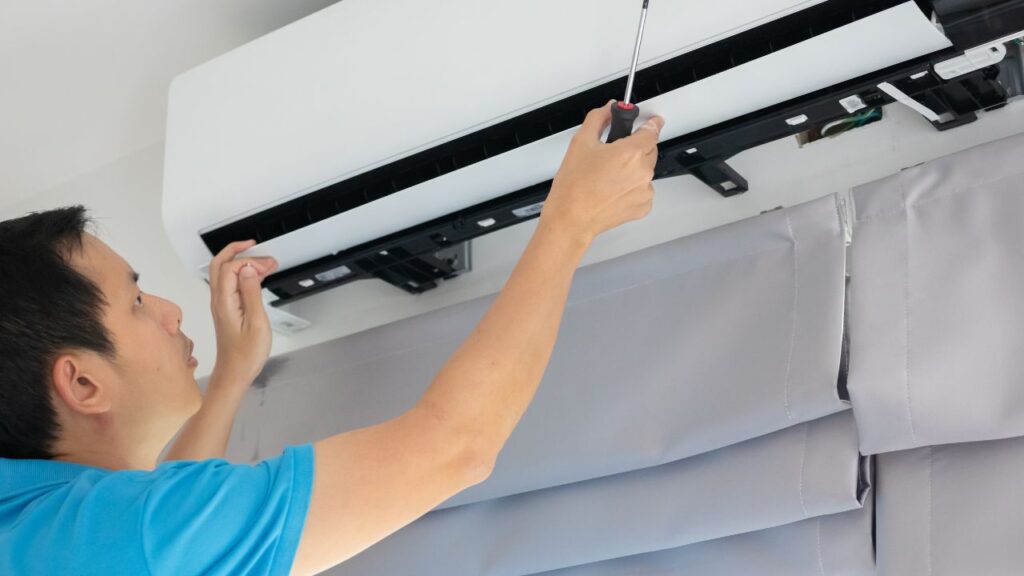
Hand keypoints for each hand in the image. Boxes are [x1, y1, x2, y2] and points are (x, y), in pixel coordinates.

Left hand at [208, 240, 278, 382]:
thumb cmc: (246, 355)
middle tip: (257, 248)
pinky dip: (242, 274)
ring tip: (263, 263)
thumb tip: (248, 270)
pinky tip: (256, 278)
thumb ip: (251, 293)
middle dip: (237, 251)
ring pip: (223, 273)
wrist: (234, 373)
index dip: (250, 261)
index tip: (267, 265)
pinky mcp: (226, 310)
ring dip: (241, 262)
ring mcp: (221, 304)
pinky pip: (230, 284)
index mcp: (225, 302)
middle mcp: (219, 300)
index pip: (231, 268)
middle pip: (219, 264)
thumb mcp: (256, 323)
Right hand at [539, 101, 662, 244]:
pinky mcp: (643, 206)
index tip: (654, 121)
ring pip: (645, 171)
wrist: (571, 219)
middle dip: (635, 148)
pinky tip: (612, 189)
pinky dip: (632, 187)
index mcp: (631, 152)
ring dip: (633, 169)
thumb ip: (598, 119)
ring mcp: (644, 190)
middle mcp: (642, 171)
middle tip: (613, 155)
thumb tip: (608, 110)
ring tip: (608, 176)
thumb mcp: (581, 142)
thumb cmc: (574, 187)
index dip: (651, 123)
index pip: (652, 130)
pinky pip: (643, 190)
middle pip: (649, 150)